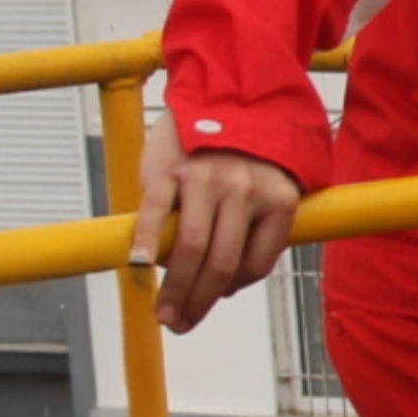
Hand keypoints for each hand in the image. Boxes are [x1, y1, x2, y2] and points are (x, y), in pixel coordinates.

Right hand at [129, 118, 303, 334]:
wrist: (222, 93)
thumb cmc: (245, 151)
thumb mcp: (269, 187)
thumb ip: (254, 227)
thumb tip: (226, 283)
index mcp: (278, 200)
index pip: (256, 264)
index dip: (232, 289)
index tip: (212, 301)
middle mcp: (245, 191)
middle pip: (221, 265)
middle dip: (199, 303)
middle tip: (179, 323)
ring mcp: (207, 180)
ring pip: (192, 249)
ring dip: (175, 289)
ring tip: (163, 311)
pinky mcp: (171, 169)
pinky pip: (157, 214)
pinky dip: (147, 244)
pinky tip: (139, 267)